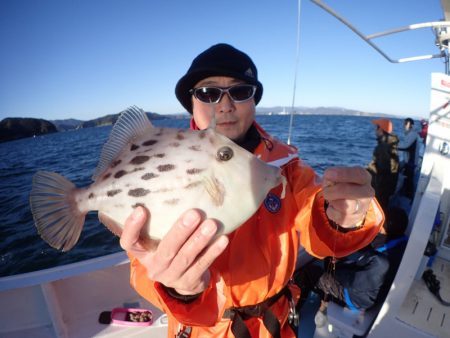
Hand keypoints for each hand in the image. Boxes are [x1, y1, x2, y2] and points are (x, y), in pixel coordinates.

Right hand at [99, 207, 228, 294]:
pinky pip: (202, 265)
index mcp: (142, 253)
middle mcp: (154, 266)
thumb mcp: (160, 238)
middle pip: (165, 249)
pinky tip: (223, 239)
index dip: (132, 227)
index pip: (129, 242)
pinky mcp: (189, 283)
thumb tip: (176, 182)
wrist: (184, 281)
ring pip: (185, 258)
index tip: (141, 209)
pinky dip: (213, 252)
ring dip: (199, 240)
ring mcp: (171, 277)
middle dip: (180, 231)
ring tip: (211, 224)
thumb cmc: (171, 248)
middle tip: (194, 213)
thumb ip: (162, 220)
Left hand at [322, 166, 374, 228]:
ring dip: (332, 200)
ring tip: (331, 198)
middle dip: (332, 190)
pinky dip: (331, 211)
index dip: (342, 174)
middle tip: (325, 190)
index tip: (328, 174)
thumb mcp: (338, 176)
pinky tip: (334, 208)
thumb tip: (328, 180)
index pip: (358, 174)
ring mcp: (362, 207)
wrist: (351, 206)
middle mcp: (367, 192)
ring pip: (344, 205)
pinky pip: (336, 215)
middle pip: (347, 190)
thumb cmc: (342, 185)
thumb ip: (332, 175)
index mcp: (364, 178)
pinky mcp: (353, 219)